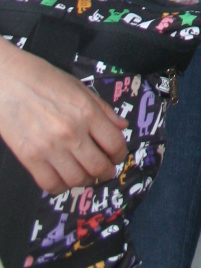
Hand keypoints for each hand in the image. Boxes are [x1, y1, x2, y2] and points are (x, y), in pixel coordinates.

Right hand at [0, 40, 126, 192]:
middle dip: (107, 172)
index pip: (114, 143)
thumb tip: (121, 126)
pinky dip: (61, 187)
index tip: (118, 156)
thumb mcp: (79, 88)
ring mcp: (50, 148)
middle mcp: (71, 132)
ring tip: (86, 176)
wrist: (8, 81)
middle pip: (98, 166)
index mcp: (87, 112)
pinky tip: (63, 180)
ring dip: (86, 181)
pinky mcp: (30, 158)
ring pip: (77, 179)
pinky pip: (51, 184)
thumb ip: (103, 109)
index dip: (121, 154)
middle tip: (106, 171)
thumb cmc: (43, 80)